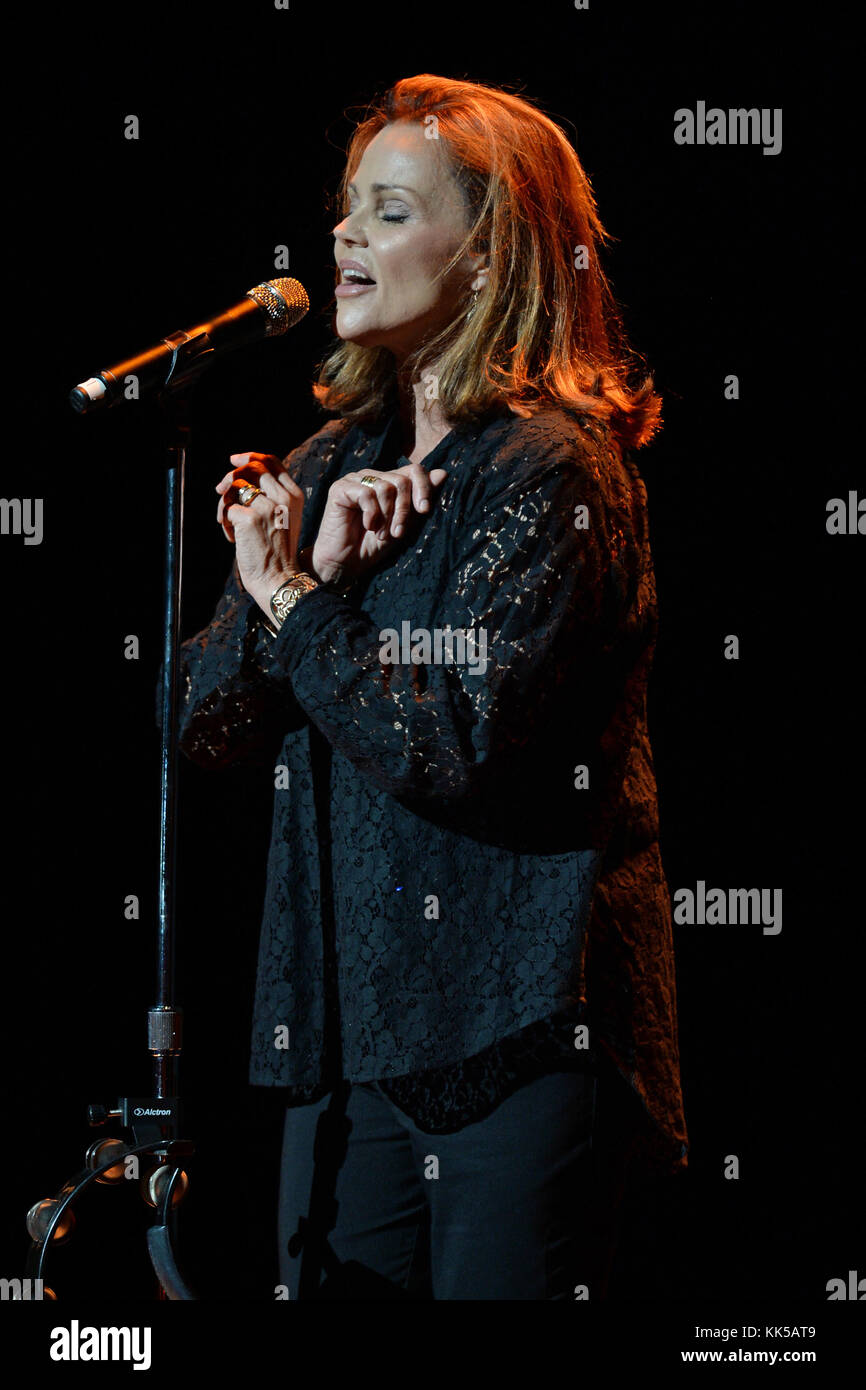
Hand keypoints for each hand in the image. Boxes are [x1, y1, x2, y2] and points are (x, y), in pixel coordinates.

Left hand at [215, 452, 303, 610]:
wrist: (279, 579)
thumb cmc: (277, 552)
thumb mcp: (285, 519)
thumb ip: (272, 497)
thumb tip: (241, 476)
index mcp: (294, 495)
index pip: (272, 462)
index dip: (251, 456)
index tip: (234, 460)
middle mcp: (283, 497)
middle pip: (251, 468)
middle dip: (230, 476)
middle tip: (220, 490)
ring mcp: (266, 507)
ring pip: (235, 486)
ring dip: (224, 502)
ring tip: (226, 522)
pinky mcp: (248, 519)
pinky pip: (227, 508)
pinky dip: (223, 522)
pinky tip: (231, 538)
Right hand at [311, 461, 447, 587]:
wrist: (346, 564)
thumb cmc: (374, 545)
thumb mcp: (405, 525)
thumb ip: (420, 501)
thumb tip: (442, 473)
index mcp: (390, 483)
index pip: (414, 470)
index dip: (423, 488)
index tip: (425, 510)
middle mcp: (374, 477)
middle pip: (402, 480)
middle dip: (404, 510)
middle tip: (397, 533)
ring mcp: (356, 480)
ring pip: (386, 487)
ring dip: (387, 516)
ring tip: (381, 534)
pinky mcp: (340, 488)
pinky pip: (366, 493)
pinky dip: (371, 514)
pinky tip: (367, 526)